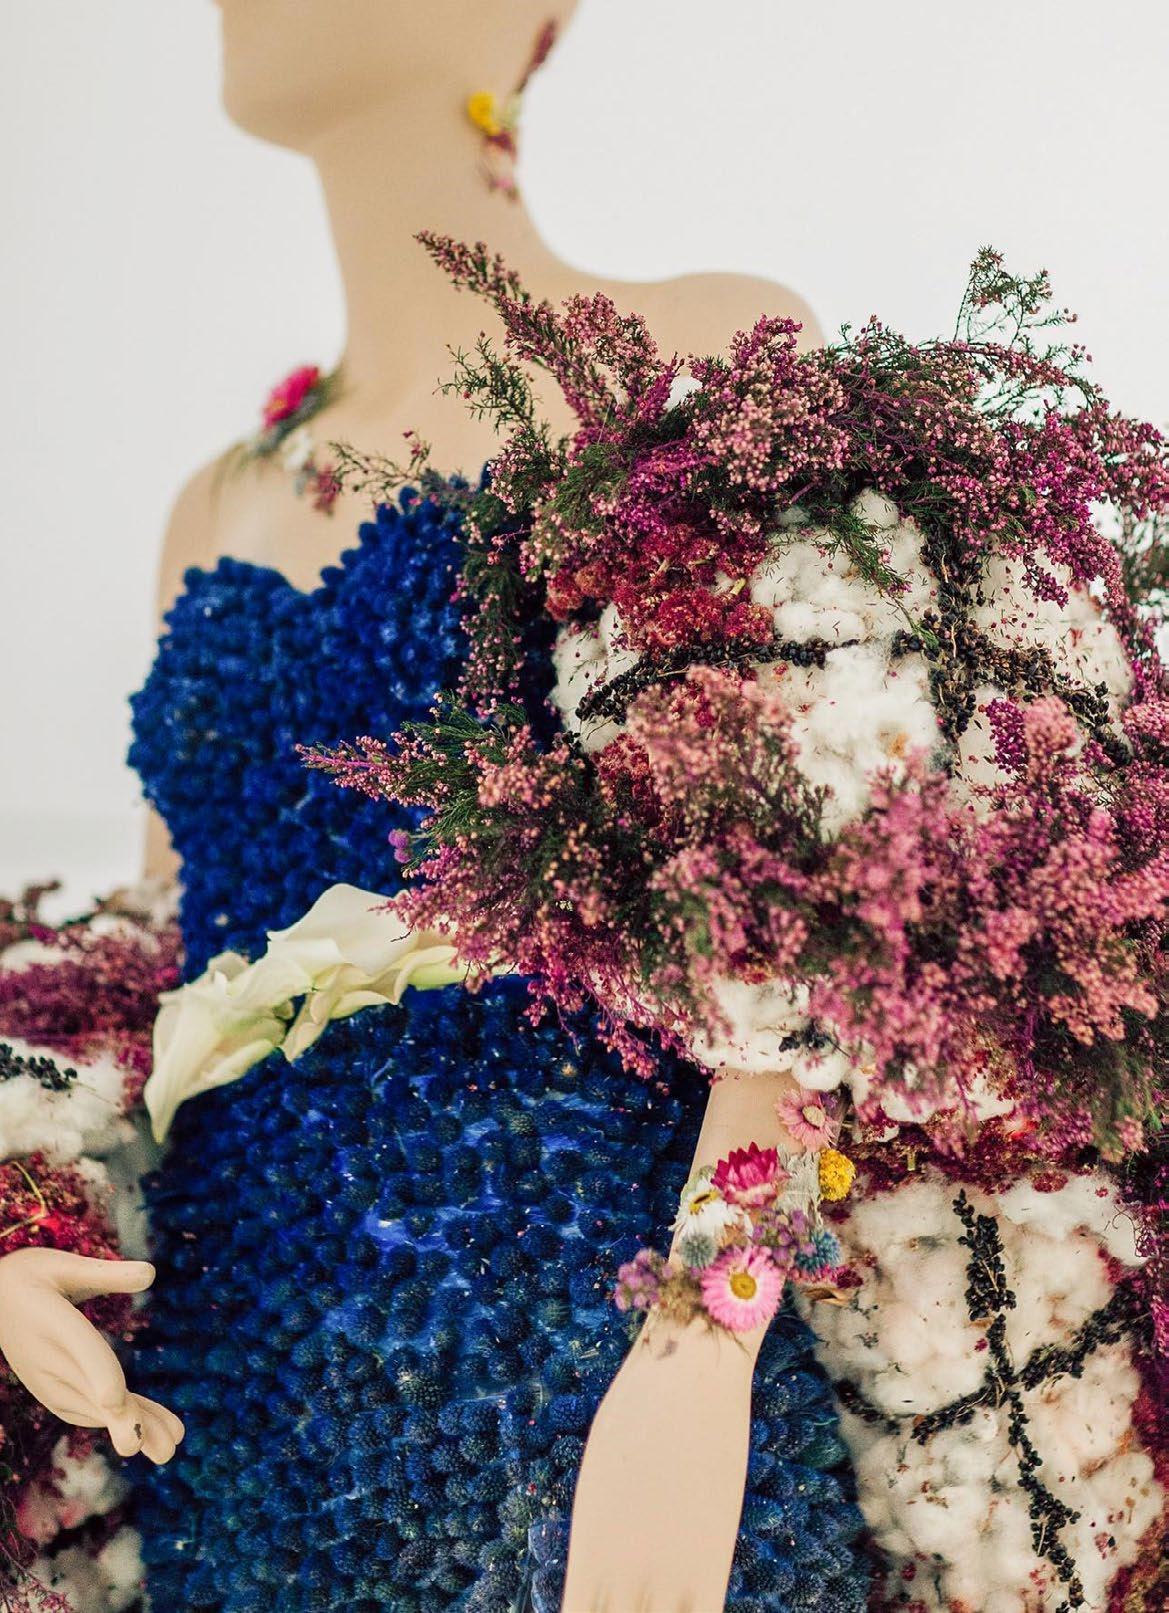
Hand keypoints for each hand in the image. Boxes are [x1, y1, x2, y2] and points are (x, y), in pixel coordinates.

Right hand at [0, 1247, 184, 1462]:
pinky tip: (150, 1430)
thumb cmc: (31, 1276)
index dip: (98, 1377)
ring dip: (135, 1428)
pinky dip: (120, 1420)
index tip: (115, 1402)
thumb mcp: (64, 1266)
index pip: (80, 1351)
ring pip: (97, 1407)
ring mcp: (48, 1382)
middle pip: (93, 1392)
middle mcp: (49, 1359)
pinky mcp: (53, 1393)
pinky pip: (89, 1410)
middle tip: (165, 1451)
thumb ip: (107, 1274)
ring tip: (170, 1448)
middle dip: (128, 1422)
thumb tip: (152, 1272)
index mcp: (52, 1321)